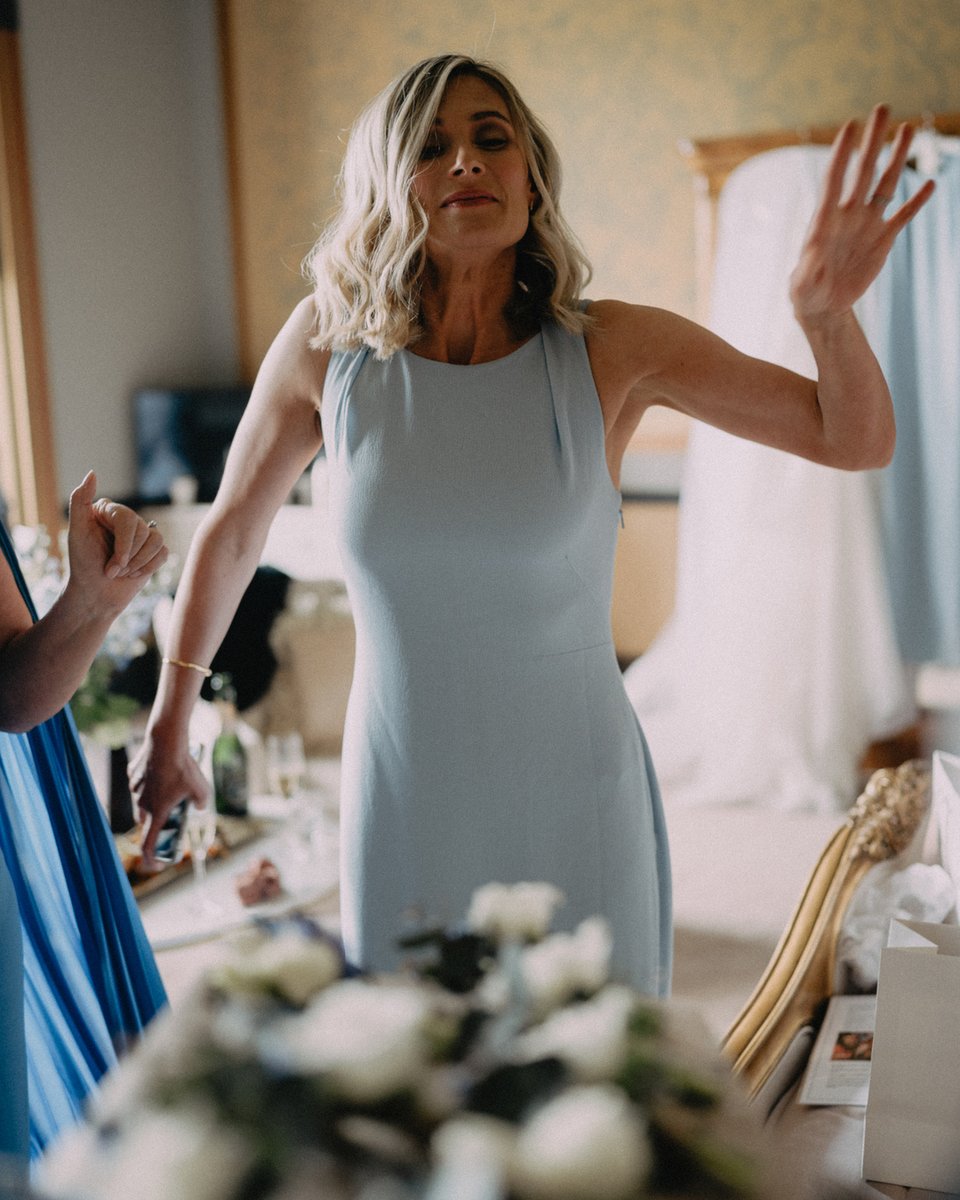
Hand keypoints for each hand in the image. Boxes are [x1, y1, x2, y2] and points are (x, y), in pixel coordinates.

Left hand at [66, 471, 167, 611]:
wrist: (96, 596)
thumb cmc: (83, 565)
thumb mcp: (77, 533)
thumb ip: (80, 501)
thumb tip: (92, 473)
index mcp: (109, 511)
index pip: (129, 520)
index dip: (124, 545)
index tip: (111, 566)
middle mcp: (127, 520)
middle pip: (143, 531)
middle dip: (129, 558)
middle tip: (112, 572)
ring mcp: (142, 535)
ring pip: (157, 541)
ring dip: (140, 564)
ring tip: (123, 573)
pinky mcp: (154, 550)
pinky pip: (164, 553)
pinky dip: (149, 567)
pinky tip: (134, 574)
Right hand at [128, 729, 209, 864]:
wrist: (166, 742)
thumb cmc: (184, 768)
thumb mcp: (202, 790)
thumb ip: (201, 804)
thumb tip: (199, 808)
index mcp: (157, 812)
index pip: (148, 844)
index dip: (151, 859)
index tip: (155, 865)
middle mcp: (142, 803)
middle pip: (147, 822)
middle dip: (156, 824)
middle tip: (169, 820)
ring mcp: (136, 788)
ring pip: (142, 802)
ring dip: (152, 804)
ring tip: (168, 793)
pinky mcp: (133, 774)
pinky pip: (140, 783)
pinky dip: (149, 784)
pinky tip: (161, 774)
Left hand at [789, 105, 935, 324]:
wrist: (823, 303)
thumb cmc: (806, 292)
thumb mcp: (803, 284)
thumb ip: (808, 269)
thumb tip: (813, 260)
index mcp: (825, 220)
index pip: (834, 180)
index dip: (842, 155)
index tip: (849, 126)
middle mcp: (849, 214)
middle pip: (864, 171)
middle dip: (873, 141)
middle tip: (883, 107)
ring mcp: (868, 224)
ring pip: (886, 184)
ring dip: (897, 157)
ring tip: (907, 129)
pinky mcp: (883, 239)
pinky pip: (903, 215)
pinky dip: (917, 202)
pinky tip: (931, 183)